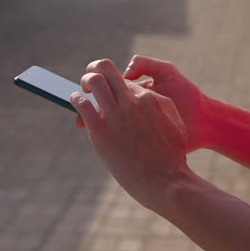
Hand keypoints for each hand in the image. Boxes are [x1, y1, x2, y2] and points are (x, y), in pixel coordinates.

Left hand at [74, 59, 193, 211]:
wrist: (167, 182)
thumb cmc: (173, 157)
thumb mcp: (174, 123)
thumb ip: (159, 106)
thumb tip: (144, 96)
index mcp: (149, 99)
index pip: (124, 80)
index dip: (115, 83)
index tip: (109, 90)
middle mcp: (131, 103)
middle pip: (106, 69)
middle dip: (95, 68)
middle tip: (89, 74)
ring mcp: (115, 117)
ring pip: (93, 82)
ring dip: (85, 81)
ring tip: (83, 88)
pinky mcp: (100, 133)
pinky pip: (82, 105)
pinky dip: (76, 98)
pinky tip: (75, 100)